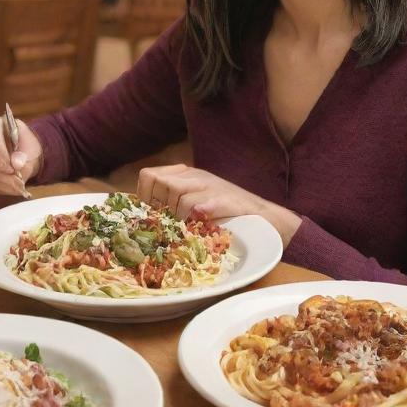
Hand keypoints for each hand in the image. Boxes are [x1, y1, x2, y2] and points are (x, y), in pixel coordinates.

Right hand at [0, 116, 43, 197]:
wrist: (22, 151)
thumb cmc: (24, 144)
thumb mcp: (30, 146)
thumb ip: (24, 154)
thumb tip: (17, 164)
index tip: (12, 169)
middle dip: (1, 174)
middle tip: (18, 181)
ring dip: (2, 183)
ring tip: (18, 185)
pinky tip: (11, 185)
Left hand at [135, 164, 300, 246]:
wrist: (265, 219)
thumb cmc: (226, 217)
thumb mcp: (194, 208)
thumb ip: (171, 208)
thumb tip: (141, 221)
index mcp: (184, 176)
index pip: (148, 177)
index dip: (145, 198)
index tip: (152, 217)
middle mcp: (195, 177)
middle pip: (162, 185)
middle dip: (161, 210)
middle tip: (171, 229)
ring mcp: (212, 186)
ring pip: (179, 195)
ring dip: (180, 216)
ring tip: (188, 230)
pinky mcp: (228, 199)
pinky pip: (205, 202)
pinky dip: (201, 209)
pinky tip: (201, 216)